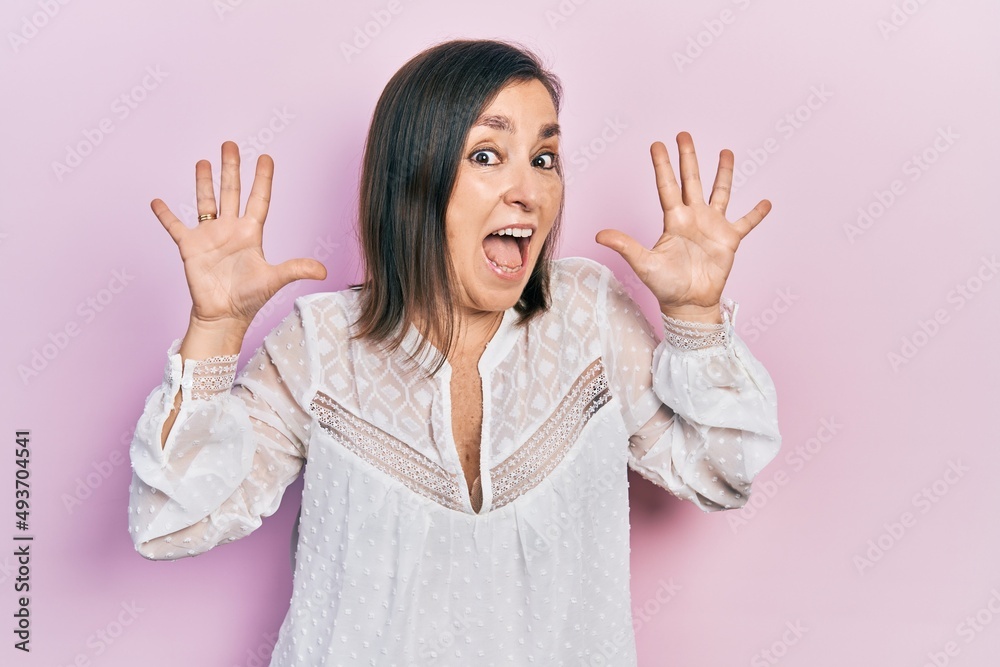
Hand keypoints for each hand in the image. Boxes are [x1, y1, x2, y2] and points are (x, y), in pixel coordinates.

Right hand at [151, 141, 326, 330]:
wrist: (224, 315)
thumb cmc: (249, 299)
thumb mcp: (274, 280)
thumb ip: (296, 269)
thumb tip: (324, 271)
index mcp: (251, 233)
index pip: (258, 199)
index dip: (262, 178)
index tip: (265, 157)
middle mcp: (230, 229)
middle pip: (231, 192)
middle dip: (231, 168)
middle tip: (230, 144)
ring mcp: (209, 236)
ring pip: (206, 201)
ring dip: (203, 182)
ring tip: (203, 161)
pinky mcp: (190, 247)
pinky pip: (175, 226)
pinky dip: (165, 214)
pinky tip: (156, 201)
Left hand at [595, 132, 771, 321]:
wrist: (688, 304)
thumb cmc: (665, 285)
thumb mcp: (644, 263)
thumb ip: (625, 246)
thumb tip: (599, 235)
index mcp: (673, 220)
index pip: (667, 186)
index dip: (662, 166)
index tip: (657, 144)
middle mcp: (693, 218)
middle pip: (691, 181)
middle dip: (688, 157)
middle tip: (684, 134)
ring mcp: (712, 227)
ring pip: (720, 193)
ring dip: (723, 173)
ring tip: (726, 152)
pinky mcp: (729, 240)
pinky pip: (746, 223)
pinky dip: (756, 214)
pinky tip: (766, 202)